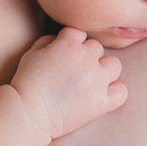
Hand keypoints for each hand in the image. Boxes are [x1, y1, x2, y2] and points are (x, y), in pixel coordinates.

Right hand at [11, 27, 127, 139]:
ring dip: (105, 71)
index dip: (73, 43)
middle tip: (75, 72)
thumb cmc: (26, 83)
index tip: (66, 56)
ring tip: (92, 82)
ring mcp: (96, 80)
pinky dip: (115, 93)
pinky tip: (103, 96)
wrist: (28, 113)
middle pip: (97, 48)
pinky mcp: (101, 101)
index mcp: (68, 43)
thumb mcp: (31, 53)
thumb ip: (48, 41)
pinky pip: (121, 91)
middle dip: (88, 57)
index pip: (80, 32)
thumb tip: (60, 40)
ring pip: (114, 65)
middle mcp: (86, 58)